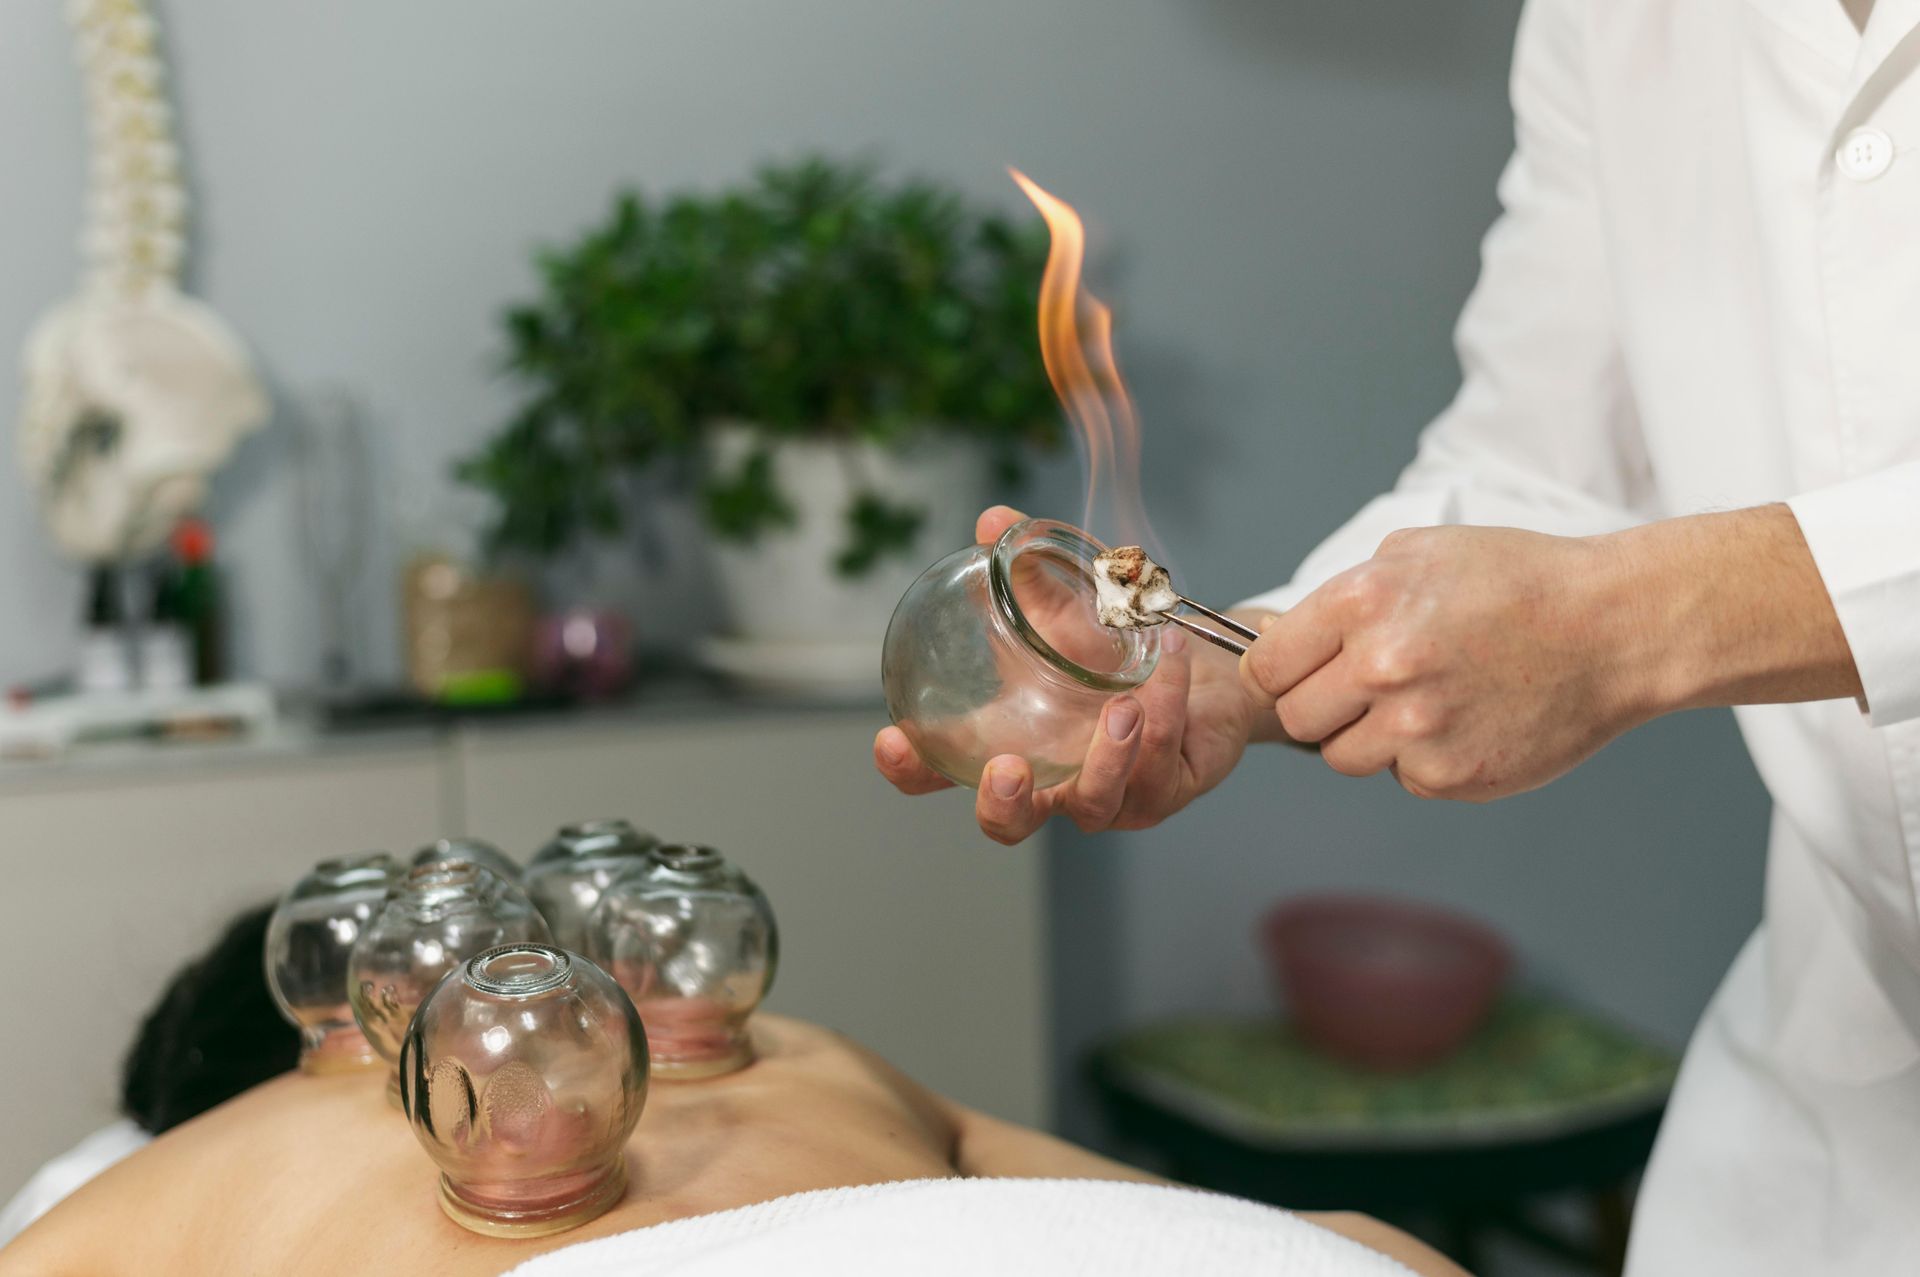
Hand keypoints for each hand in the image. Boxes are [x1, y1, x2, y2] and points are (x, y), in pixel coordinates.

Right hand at [874, 507, 1259, 843]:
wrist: (1200, 662)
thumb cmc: (1117, 646)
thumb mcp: (1069, 603)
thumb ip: (1028, 569)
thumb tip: (993, 521)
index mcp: (1008, 741)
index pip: (943, 773)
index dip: (911, 768)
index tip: (893, 741)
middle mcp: (1052, 781)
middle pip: (1009, 825)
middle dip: (1002, 805)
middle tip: (1006, 769)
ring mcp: (1108, 796)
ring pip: (1095, 803)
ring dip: (1109, 756)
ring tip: (1125, 705)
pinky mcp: (1163, 793)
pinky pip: (1159, 764)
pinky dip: (1166, 710)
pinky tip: (1170, 660)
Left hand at [1243, 507, 1860, 801]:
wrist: (1615, 628)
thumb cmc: (1520, 582)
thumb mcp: (1422, 552)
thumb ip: (1345, 593)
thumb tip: (1282, 635)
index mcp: (1363, 602)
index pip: (1268, 664)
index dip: (1281, 669)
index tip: (1298, 670)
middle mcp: (1382, 665)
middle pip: (1297, 716)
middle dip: (1321, 704)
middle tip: (1366, 688)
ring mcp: (1416, 726)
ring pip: (1343, 756)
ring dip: (1369, 736)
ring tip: (1424, 700)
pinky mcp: (1449, 773)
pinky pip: (1402, 776)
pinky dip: (1424, 757)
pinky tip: (1466, 720)